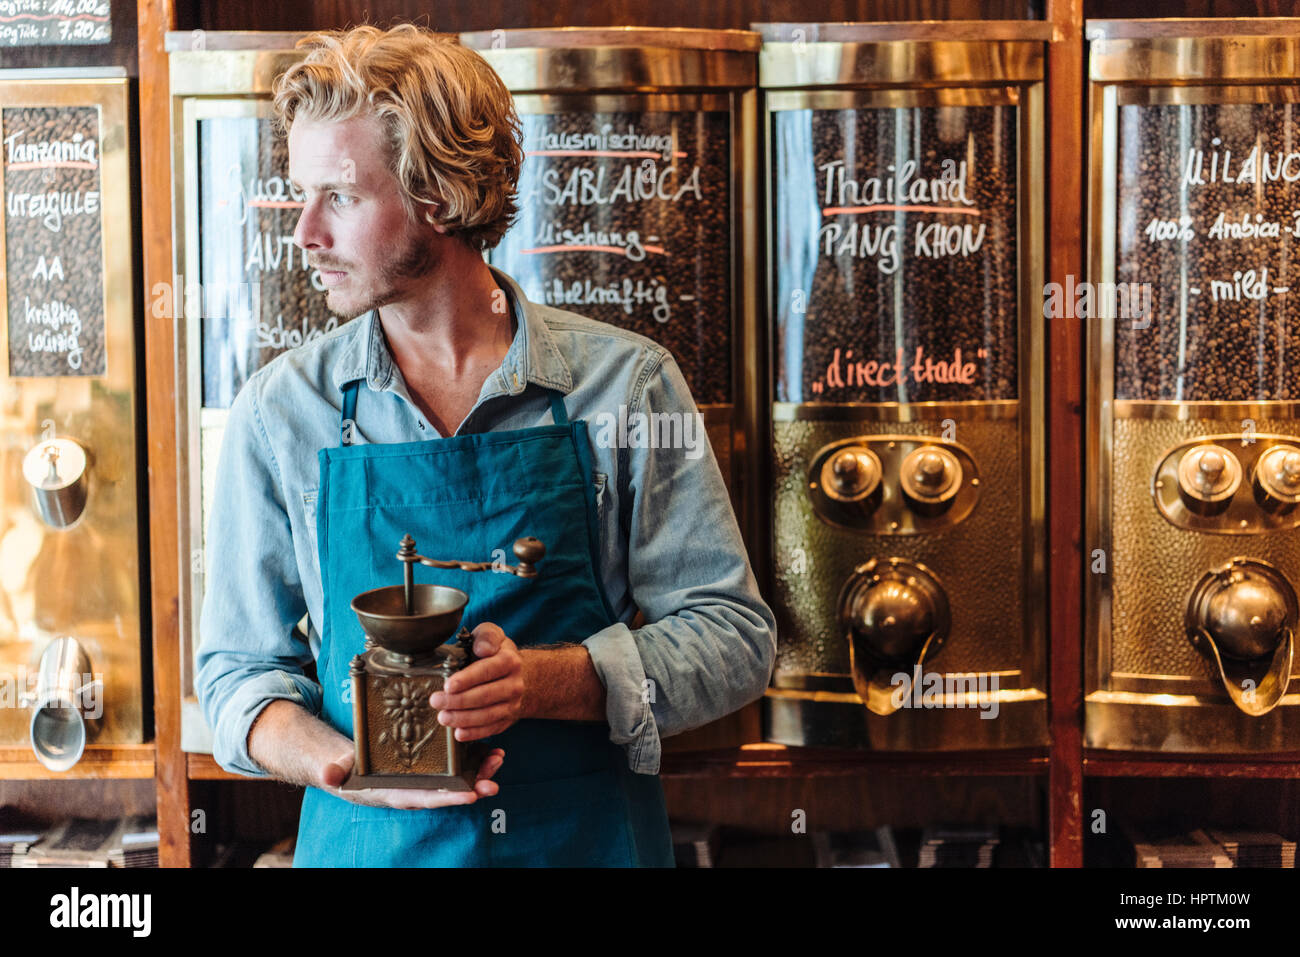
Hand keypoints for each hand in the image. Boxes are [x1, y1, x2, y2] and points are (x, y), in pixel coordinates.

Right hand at [320, 745, 504, 809]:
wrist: (349, 767)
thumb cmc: (345, 769)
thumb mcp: (338, 769)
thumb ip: (334, 771)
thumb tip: (328, 776)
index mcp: (397, 793)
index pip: (425, 798)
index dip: (447, 798)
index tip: (470, 796)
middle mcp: (415, 788)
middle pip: (448, 791)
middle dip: (473, 788)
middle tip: (494, 784)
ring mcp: (425, 778)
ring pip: (457, 778)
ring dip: (479, 771)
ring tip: (499, 759)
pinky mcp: (430, 766)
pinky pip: (456, 765)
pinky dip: (474, 757)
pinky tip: (492, 748)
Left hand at [429, 622, 524, 741]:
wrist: (522, 675)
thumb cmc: (497, 653)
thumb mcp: (492, 635)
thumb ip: (486, 636)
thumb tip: (483, 648)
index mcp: (509, 661)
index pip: (487, 671)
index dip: (467, 679)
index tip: (448, 686)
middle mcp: (515, 684)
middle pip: (485, 696)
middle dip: (457, 701)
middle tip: (436, 701)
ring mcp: (513, 704)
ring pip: (488, 715)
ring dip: (463, 719)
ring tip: (443, 717)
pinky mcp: (509, 719)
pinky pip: (491, 729)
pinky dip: (474, 733)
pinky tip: (459, 733)